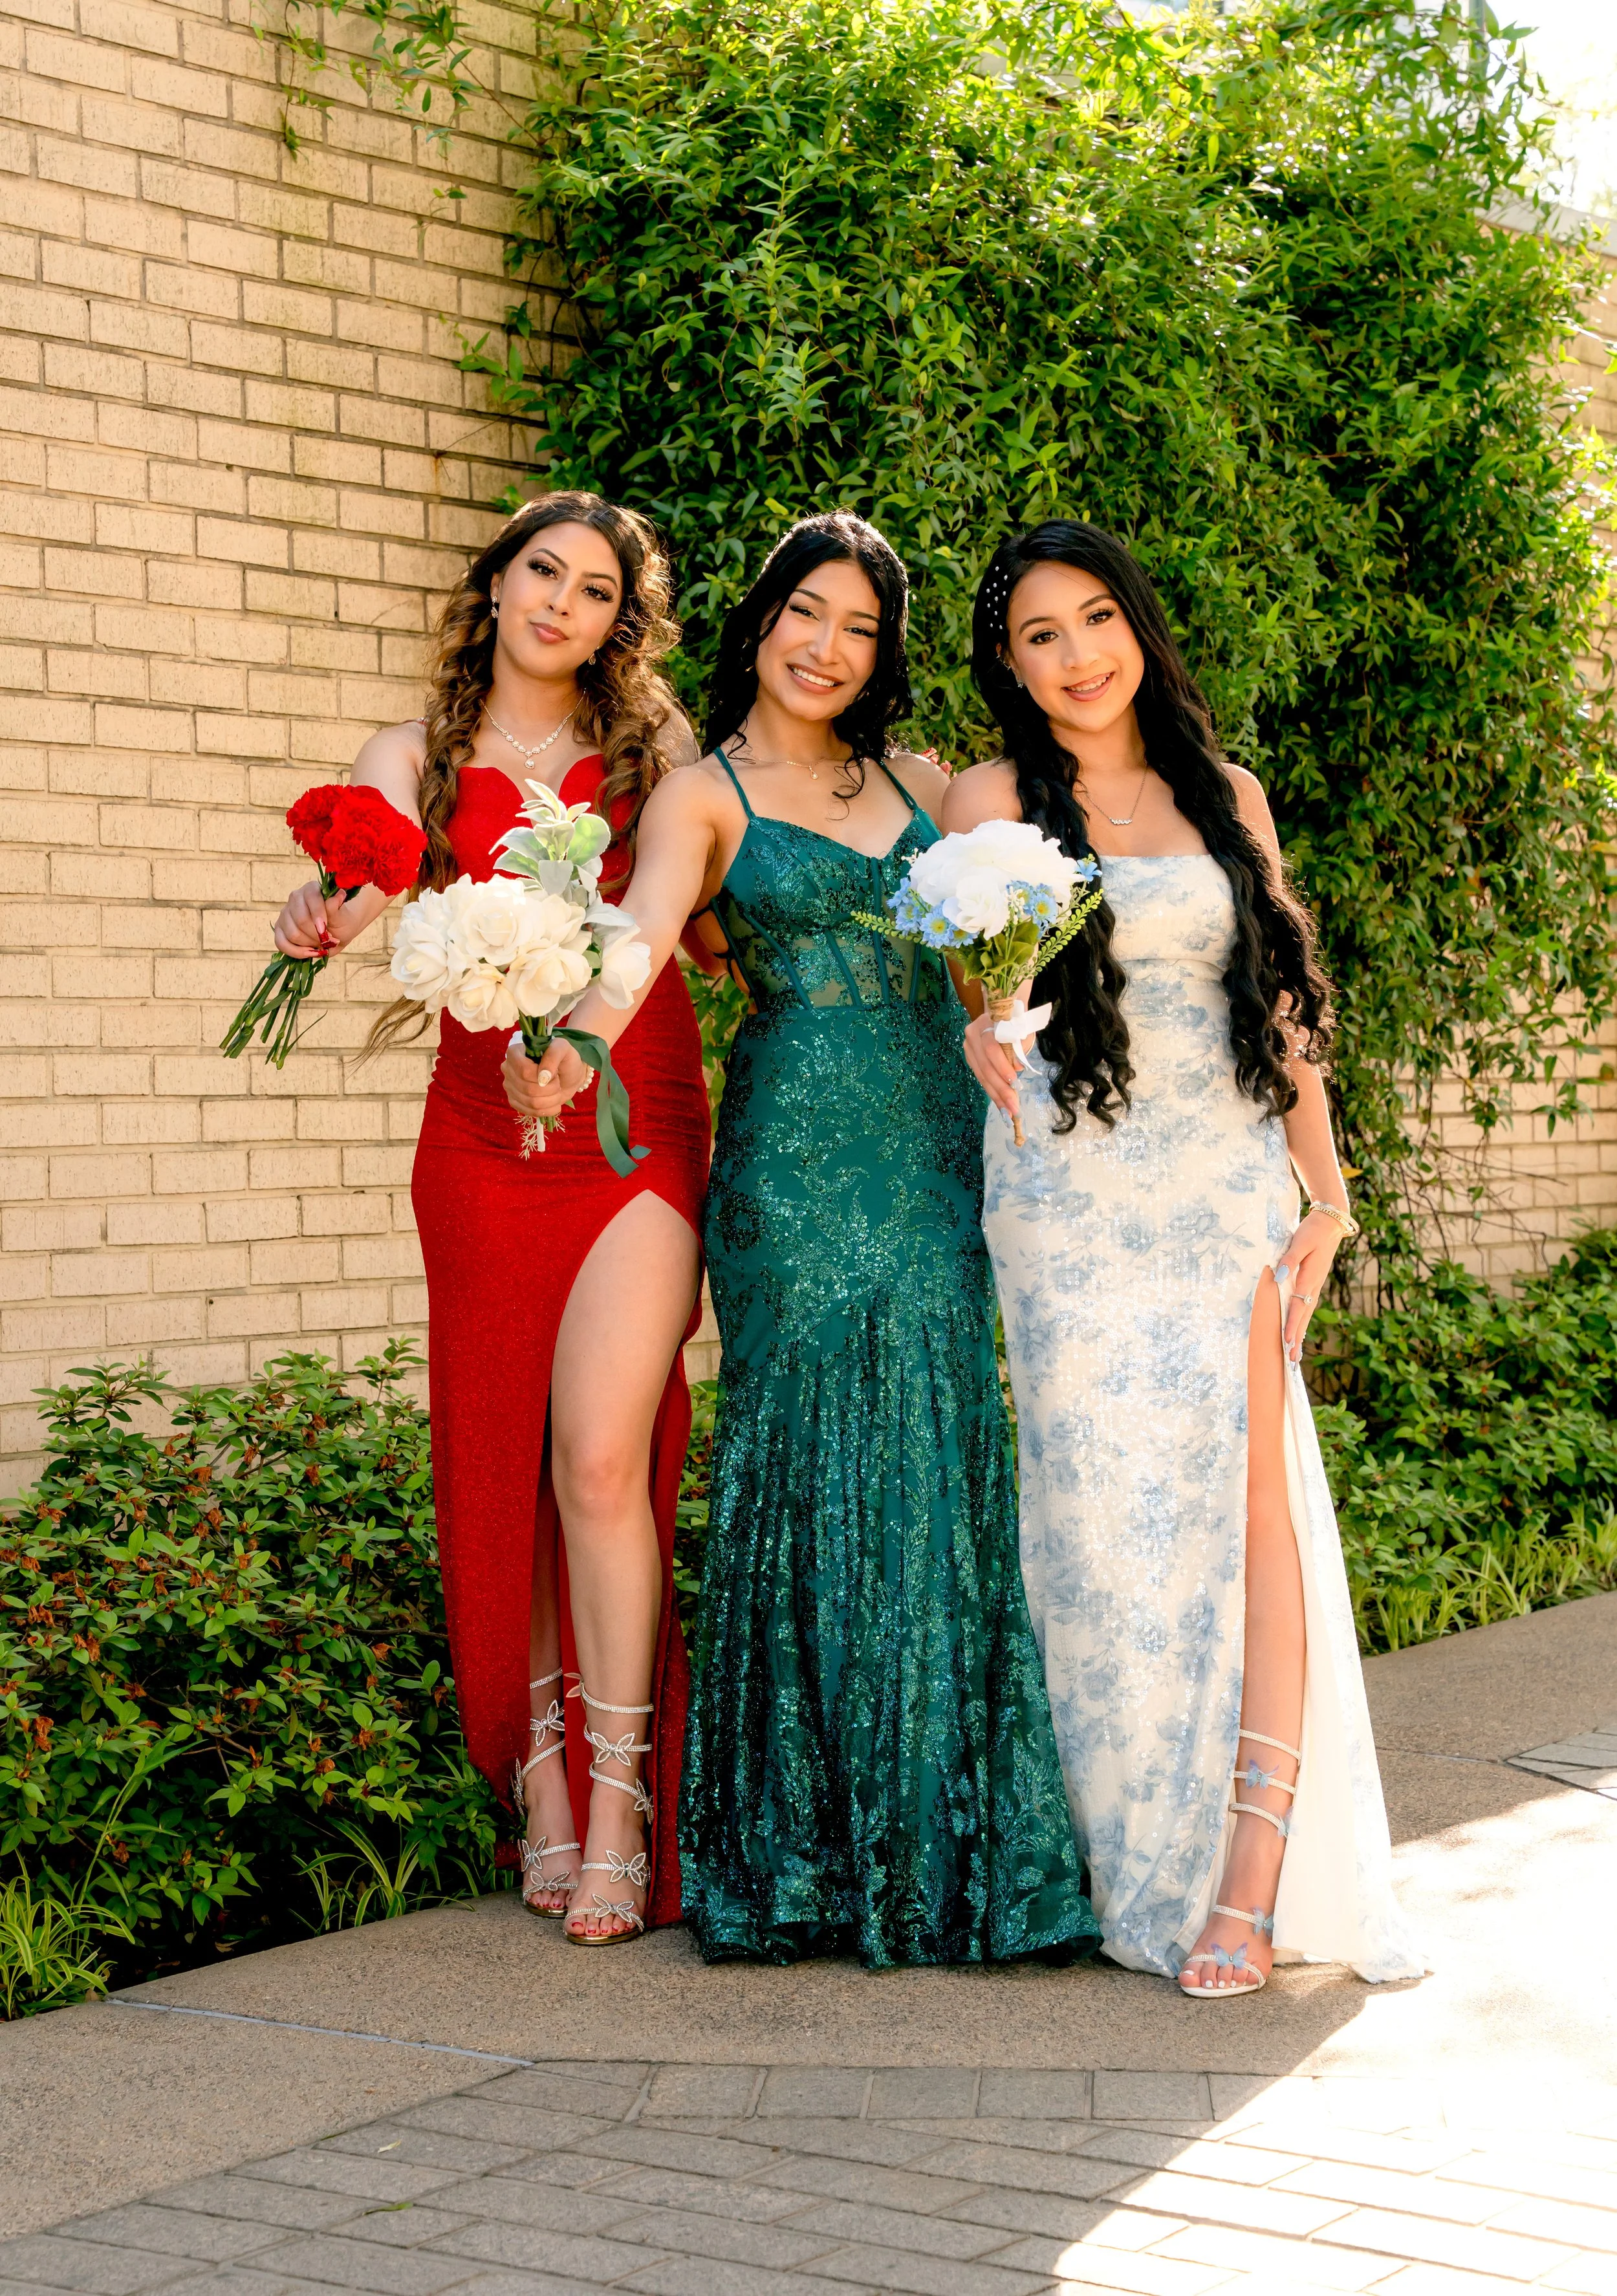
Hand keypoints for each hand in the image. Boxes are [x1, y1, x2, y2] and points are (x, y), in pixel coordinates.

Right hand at [273, 878, 353, 959]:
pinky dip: (296, 952)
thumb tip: (339, 893)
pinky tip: (309, 952)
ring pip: (292, 934)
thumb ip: (337, 908)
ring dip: (309, 944)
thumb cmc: (342, 921)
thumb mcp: (344, 917)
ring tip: (321, 944)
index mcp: (312, 889)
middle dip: (317, 936)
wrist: (339, 930)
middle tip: (329, 941)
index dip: (319, 916)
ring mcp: (285, 913)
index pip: (311, 898)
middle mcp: (295, 897)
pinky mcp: (280, 928)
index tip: (328, 932)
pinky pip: (281, 943)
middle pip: (301, 920)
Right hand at [502, 1035, 591, 1120]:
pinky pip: (529, 1111)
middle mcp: (508, 1069)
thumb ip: (553, 1055)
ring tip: (557, 1091)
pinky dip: (547, 1110)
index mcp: (515, 1053)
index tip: (554, 1073)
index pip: (524, 1071)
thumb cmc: (564, 1059)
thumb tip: (543, 1075)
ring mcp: (510, 1087)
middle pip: (528, 1088)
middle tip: (557, 1082)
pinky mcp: (514, 1101)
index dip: (542, 1076)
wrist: (568, 1075)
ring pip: (530, 1102)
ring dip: (551, 1099)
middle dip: (550, 1088)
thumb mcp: (562, 1048)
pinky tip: (554, 1103)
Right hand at [962, 1005, 1022, 1123]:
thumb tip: (1017, 1068)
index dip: (1002, 1066)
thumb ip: (1020, 1047)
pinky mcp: (970, 1058)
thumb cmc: (1016, 1020)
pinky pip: (980, 1077)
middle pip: (985, 1066)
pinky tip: (1000, 1103)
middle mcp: (972, 1035)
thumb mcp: (1023, 1029)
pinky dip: (991, 1091)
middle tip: (1013, 1108)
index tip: (1015, 1082)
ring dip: (995, 1095)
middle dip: (1000, 1089)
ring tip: (1007, 1111)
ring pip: (981, 1075)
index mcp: (984, 1024)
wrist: (1002, 1011)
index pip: (991, 1048)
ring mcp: (968, 1048)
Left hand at [1275, 1209, 1344, 1363]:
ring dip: (1300, 1333)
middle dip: (1297, 1338)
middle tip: (1292, 1360)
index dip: (1292, 1324)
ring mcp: (1315, 1285)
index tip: (1286, 1342)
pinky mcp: (1314, 1282)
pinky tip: (1299, 1330)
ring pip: (1306, 1313)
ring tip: (1295, 1353)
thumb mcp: (1300, 1242)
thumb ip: (1289, 1260)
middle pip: (1304, 1316)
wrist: (1331, 1222)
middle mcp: (1314, 1285)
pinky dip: (1302, 1321)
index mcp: (1310, 1277)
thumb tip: (1278, 1277)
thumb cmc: (1313, 1230)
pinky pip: (1307, 1306)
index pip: (1298, 1306)